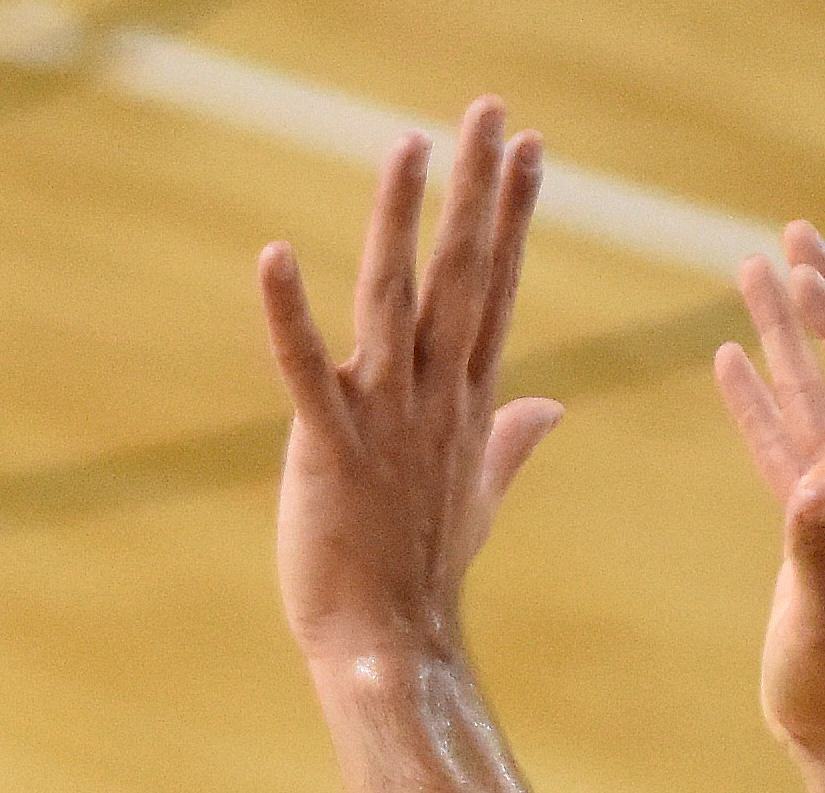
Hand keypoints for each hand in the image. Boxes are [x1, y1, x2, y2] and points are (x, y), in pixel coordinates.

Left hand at [257, 100, 567, 666]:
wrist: (390, 648)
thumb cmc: (426, 575)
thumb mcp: (481, 494)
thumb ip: (512, 440)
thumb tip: (551, 405)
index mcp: (468, 402)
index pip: (497, 289)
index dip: (512, 215)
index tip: (528, 148)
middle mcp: (434, 399)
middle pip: (463, 275)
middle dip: (476, 191)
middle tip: (487, 111)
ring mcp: (383, 421)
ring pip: (395, 301)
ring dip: (400, 220)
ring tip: (408, 144)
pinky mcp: (327, 450)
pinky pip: (304, 371)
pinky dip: (287, 314)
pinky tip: (274, 254)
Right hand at [708, 225, 824, 757]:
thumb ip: (818, 549)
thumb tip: (814, 484)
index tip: (803, 266)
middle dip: (820, 301)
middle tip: (793, 234)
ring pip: (809, 395)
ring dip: (784, 334)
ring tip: (753, 271)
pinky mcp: (810, 520)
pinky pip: (783, 440)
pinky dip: (759, 397)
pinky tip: (731, 358)